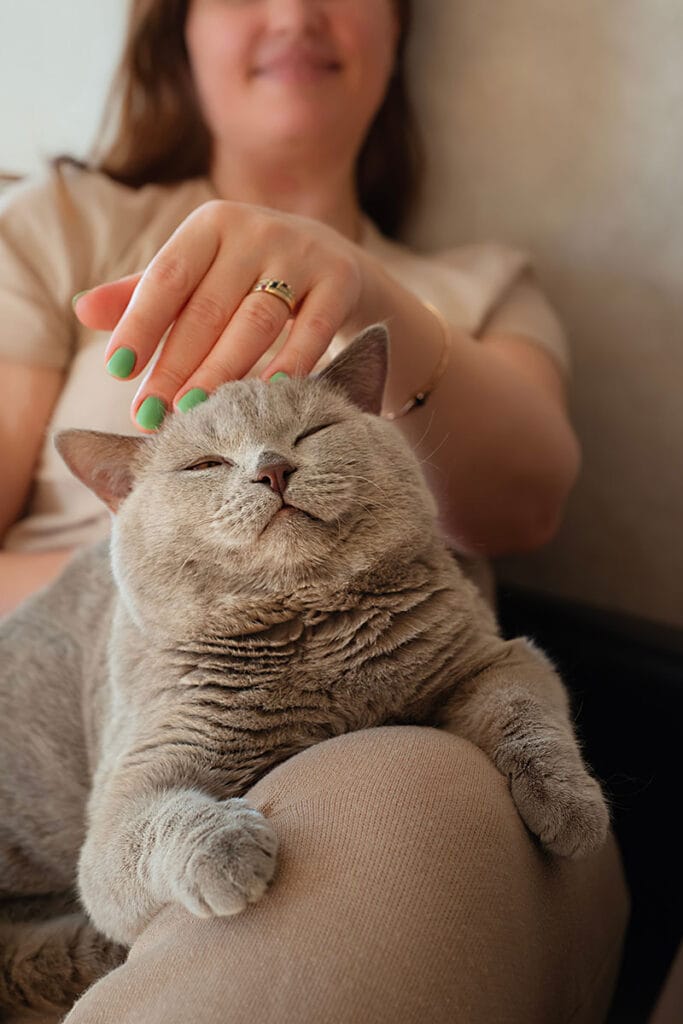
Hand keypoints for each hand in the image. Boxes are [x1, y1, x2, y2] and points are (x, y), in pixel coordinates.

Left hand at [73, 201, 363, 430]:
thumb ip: (143, 294)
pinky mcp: (340, 280)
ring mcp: (303, 253)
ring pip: (256, 321)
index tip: (118, 372)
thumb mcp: (197, 275)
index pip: (167, 278)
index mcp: (212, 224)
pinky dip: (291, 363)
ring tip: (192, 412)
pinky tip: (265, 395)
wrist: (334, 261)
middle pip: (208, 307)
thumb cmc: (247, 275)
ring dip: (221, 370)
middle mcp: (257, 230)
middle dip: (175, 365)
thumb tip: (82, 309)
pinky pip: (312, 329)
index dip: (140, 325)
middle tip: (149, 414)